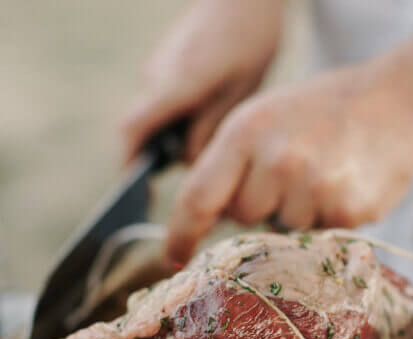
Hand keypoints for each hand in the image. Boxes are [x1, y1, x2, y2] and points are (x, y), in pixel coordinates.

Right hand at [122, 0, 283, 163]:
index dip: (130, 163)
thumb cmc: (249, 39)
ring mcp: (156, 69)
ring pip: (155, 118)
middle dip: (164, 155)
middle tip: (201, 168)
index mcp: (175, 83)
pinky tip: (208, 114)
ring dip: (175, 136)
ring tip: (212, 134)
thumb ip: (211, 128)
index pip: (133, 129)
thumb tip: (189, 162)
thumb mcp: (240, 91)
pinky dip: (179, 120)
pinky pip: (163, 104)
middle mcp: (155, 76)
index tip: (137, 191)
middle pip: (143, 131)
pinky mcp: (164, 67)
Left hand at [165, 60, 412, 261]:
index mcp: (247, 132)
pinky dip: (327, 218)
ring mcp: (314, 189)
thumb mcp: (268, 117)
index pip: (199, 197)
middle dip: (260, 203)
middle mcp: (277, 161)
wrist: (400, 101)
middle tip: (292, 172)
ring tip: (325, 173)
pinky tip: (344, 185)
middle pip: (244, 217)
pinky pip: (319, 235)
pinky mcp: (346, 212)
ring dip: (298, 212)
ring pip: (283, 229)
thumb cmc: (325, 110)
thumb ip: (234, 161)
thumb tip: (212, 214)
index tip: (172, 256)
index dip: (181, 233)